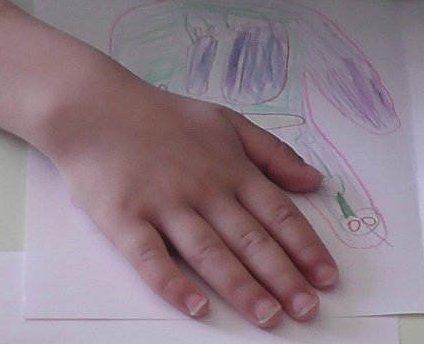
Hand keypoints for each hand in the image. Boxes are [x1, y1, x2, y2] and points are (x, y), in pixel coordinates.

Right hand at [42, 75, 338, 327]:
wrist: (96, 106)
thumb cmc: (165, 117)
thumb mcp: (228, 122)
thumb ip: (273, 153)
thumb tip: (314, 180)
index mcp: (233, 169)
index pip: (279, 214)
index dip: (306, 248)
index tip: (327, 277)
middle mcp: (205, 190)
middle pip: (251, 240)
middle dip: (284, 277)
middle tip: (308, 309)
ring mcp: (165, 206)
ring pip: (210, 253)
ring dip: (242, 287)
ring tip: (268, 316)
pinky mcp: (125, 219)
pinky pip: (150, 258)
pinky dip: (173, 283)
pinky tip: (196, 307)